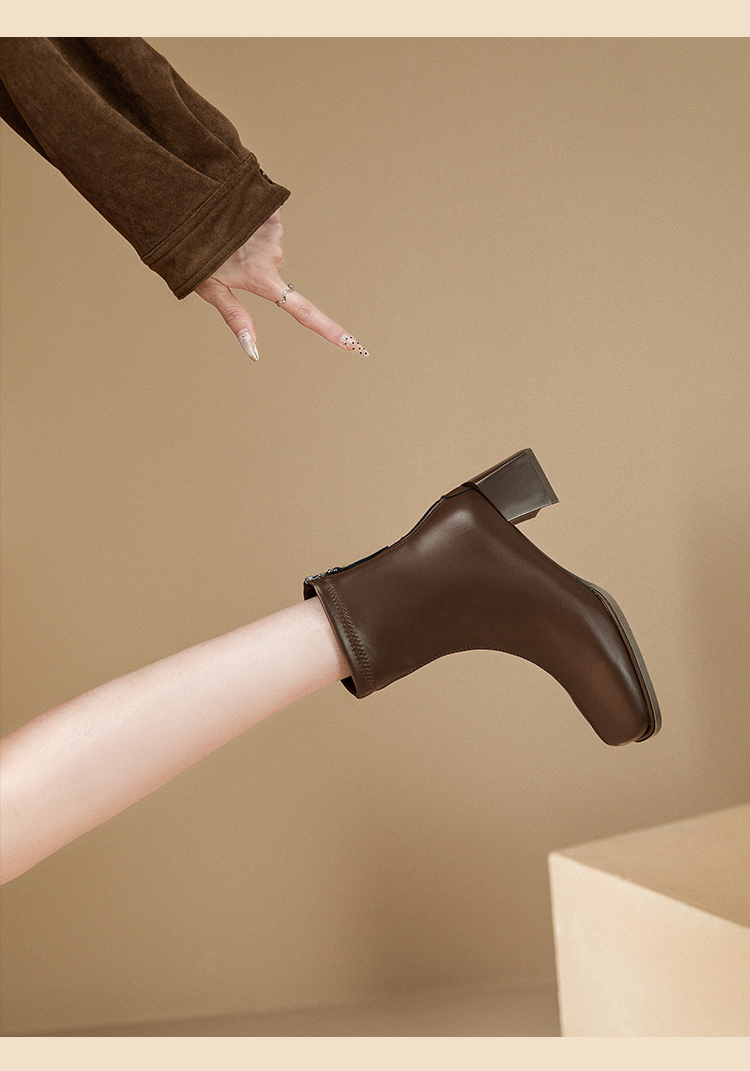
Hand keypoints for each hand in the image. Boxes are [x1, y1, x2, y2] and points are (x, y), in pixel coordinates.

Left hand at [194, 210, 367, 360]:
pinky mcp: (271, 207)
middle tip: (225, 251)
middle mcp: (274, 256)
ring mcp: (274, 230)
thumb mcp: (208, 288)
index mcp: (261, 279)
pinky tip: (233, 213)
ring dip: (250, 237)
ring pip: (269, 242)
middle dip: (253, 261)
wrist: (182, 203)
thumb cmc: (188, 250)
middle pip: (274, 266)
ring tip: (225, 230)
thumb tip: (254, 353)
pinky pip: (267, 219)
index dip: (329, 330)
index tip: (354, 346)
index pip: (303, 312)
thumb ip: (236, 318)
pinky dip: (252, 218)